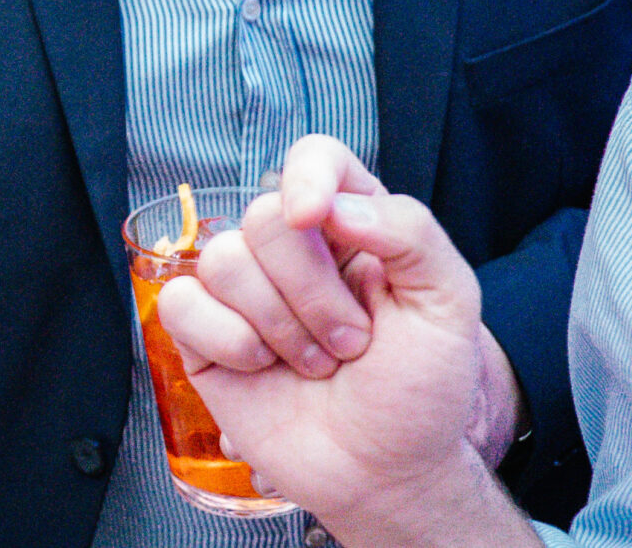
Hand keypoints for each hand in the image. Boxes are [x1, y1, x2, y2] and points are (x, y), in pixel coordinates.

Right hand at [152, 138, 533, 545]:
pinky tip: (261, 369)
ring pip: (222, 260)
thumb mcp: (449, 305)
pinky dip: (227, 342)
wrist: (385, 474)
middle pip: (264, 218)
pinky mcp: (203, 334)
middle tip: (350, 341)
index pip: (315, 159)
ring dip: (278, 327)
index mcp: (351, 226)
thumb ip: (411, 233)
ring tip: (314, 363)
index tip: (315, 219)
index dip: (306, 177)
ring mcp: (244, 292)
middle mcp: (294, 251)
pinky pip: (182, 303)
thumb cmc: (420, 393)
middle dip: (311, 292)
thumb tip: (333, 205)